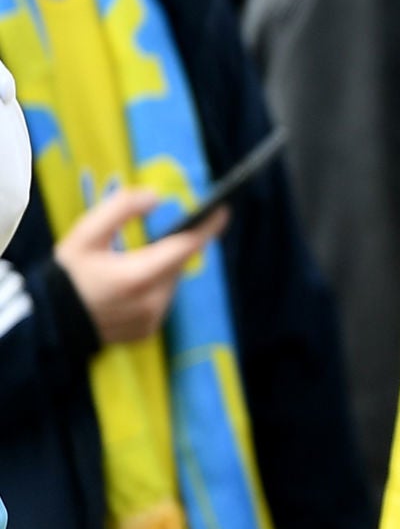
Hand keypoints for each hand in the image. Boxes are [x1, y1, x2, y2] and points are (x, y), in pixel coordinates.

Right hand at [55, 184, 218, 346]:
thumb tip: (154, 197)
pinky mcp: (148, 331)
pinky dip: (152, 290)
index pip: (186, 247)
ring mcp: (152, 319)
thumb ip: (119, 210)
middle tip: (151, 241)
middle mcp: (153, 300)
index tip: (222, 210)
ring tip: (131, 265)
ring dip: (160, 270)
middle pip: (178, 265)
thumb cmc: (66, 275)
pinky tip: (128, 288)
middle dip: (171, 249)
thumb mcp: (85, 235)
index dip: (207, 228)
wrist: (48, 320)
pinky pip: (161, 302)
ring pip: (170, 284)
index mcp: (138, 275)